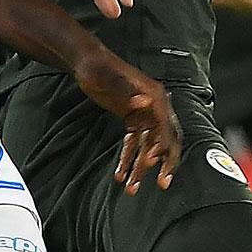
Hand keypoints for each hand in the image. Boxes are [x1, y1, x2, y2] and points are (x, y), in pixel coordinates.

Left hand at [74, 45, 180, 191]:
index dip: (163, 146)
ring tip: (131, 189)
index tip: (154, 164)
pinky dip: (128, 159)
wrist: (85, 62)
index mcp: (155, 95)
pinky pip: (134, 144)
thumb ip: (126, 91)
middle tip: (162, 184)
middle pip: (164, 139)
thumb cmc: (96, 68)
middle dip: (162, 163)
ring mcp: (144, 113)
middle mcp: (154, 105)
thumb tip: (145, 102)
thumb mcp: (107, 78)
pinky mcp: (133, 119)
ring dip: (140, 168)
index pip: (166, 126)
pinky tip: (120, 176)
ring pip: (147, 146)